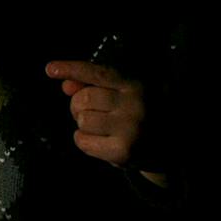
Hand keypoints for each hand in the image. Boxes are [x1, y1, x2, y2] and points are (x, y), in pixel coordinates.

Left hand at [46, 59, 163, 182]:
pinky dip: (83, 140)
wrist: (170, 146)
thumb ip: (92, 84)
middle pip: (83, 98)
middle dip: (79, 104)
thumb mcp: (121, 92)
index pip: (98, 73)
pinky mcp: (123, 151)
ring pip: (82, 120)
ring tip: (101, 126)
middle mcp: (135, 105)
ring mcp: (130, 129)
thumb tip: (66, 86)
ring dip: (83, 123)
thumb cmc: (137, 113)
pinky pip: (82, 141)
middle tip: (94, 111)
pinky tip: (100, 140)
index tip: (50, 69)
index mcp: (135, 84)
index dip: (72, 69)